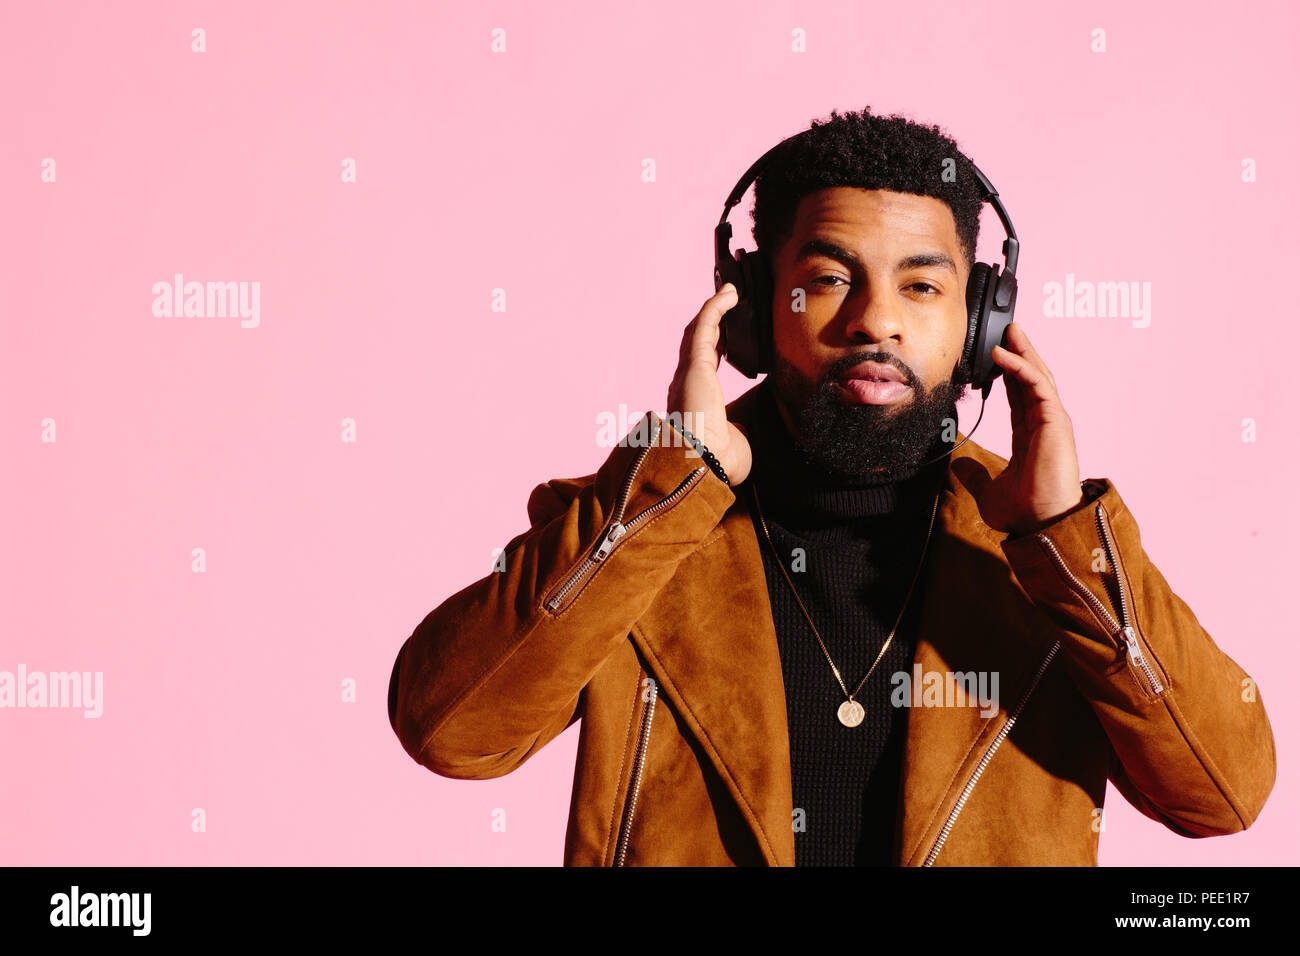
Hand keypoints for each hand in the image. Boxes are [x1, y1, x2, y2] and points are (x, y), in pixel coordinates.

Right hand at [665, 283, 752, 485]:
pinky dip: (716, 307)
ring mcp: (688, 372)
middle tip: (729, 302)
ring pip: (699, 331)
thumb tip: (739, 427)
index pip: (704, 364)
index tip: (729, 332)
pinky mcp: (694, 364)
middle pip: (697, 341)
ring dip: (714, 309)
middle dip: (712, 320)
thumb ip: (734, 428)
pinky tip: (730, 293)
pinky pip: (705, 326)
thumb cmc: (717, 461)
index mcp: (694, 400)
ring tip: (731, 292)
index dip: (716, 345)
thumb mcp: (733, 441)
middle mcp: (686, 383)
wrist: (702, 465)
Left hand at [972, 322, 1082, 535]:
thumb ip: (974, 475)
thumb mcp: (988, 490)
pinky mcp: (1055, 420)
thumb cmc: (1024, 512)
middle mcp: (1044, 425)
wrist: (1041, 524)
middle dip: (1020, 353)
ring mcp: (1052, 421)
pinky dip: (1020, 366)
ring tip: (1011, 330)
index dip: (1009, 376)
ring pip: (1038, 376)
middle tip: (1009, 331)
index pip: (1019, 397)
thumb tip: (958, 466)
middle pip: (1031, 379)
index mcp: (1030, 437)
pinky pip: (1036, 385)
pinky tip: (1003, 354)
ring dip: (1023, 351)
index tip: (996, 358)